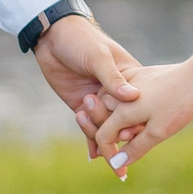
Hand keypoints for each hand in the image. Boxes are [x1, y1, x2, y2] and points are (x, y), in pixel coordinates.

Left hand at [33, 15, 141, 162]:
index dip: (136, 121)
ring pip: (106, 127)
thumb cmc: (82, 40)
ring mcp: (99, 101)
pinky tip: (93, 155)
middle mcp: (116, 93)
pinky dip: (92, 142)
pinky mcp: (82, 106)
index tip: (131, 132)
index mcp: (129, 78)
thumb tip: (133, 97)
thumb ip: (113, 79)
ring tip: (87, 125)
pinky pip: (90, 128)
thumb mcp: (98, 57)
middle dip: (120, 135)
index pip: (139, 105)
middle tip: (114, 145)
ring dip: (100, 133)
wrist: (53, 37)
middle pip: (123, 121)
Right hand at [90, 36, 192, 175]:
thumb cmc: (179, 104)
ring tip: (142, 130)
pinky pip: (123, 96)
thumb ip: (136, 148)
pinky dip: (127, 110)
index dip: (110, 157)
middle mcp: (120, 95)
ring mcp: (129, 83)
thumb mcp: (158, 132)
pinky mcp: (139, 76)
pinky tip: (144, 115)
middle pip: (104, 121)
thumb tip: (118, 163)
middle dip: (114, 139)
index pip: (102, 137)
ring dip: (120, 124)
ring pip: (112, 107)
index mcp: (122, 110)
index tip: (122, 174)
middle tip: (134, 144)